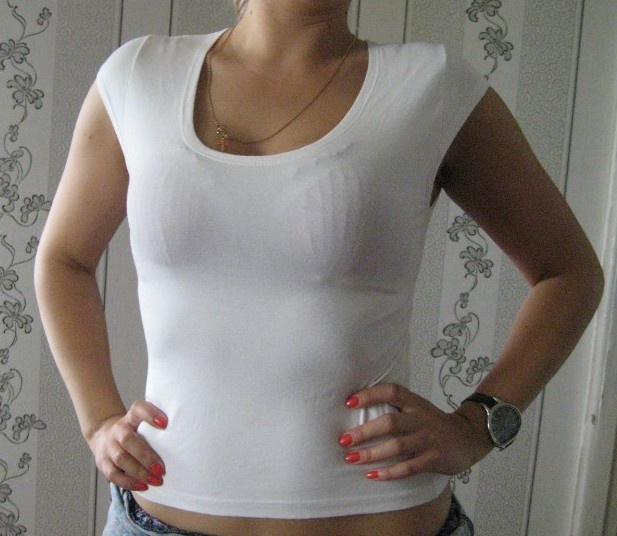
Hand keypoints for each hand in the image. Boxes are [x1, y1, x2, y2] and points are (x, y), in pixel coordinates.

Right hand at [86, 400, 167, 491]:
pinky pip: (113, 474)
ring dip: (140, 472)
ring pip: (121, 458)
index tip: (166, 424)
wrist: (104, 435)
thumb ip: (159, 425)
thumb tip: (187, 436)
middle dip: (146, 455)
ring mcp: (109, 446)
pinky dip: (129, 482)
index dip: (151, 414)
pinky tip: (144, 486)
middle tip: (163, 469)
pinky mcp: (103, 462)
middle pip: (128, 439)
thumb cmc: (135, 431)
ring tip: (157, 480)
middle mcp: (118, 429)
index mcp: (131, 417)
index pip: (138, 409)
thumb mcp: (143, 422)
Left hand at [338, 383, 493, 480]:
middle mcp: (421, 418)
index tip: (348, 402)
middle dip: (364, 432)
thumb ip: (395, 407)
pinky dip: (389, 472)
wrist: (469, 436)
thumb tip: (356, 409)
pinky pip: (409, 467)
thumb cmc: (432, 422)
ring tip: (351, 459)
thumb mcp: (417, 408)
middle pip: (390, 422)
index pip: (392, 391)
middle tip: (343, 440)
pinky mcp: (435, 459)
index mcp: (415, 402)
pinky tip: (373, 475)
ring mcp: (429, 439)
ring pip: (397, 446)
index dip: (370, 395)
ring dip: (371, 454)